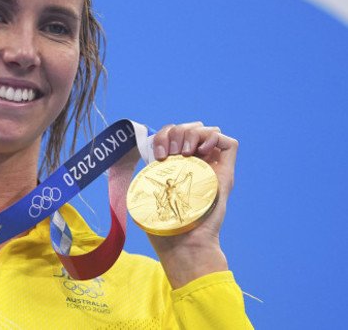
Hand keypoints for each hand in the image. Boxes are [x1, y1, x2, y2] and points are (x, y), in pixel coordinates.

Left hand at [148, 122, 238, 288]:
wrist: (184, 244)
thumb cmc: (164, 227)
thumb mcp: (149, 194)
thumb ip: (150, 174)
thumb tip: (143, 153)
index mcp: (175, 166)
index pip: (173, 134)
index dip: (164, 135)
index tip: (159, 154)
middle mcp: (195, 164)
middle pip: (190, 128)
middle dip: (177, 132)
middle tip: (172, 154)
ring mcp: (211, 168)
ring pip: (207, 131)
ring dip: (193, 133)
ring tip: (186, 153)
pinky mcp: (226, 174)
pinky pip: (228, 143)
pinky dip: (214, 137)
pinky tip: (201, 151)